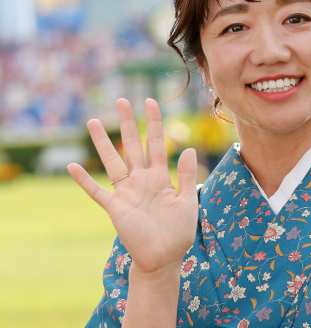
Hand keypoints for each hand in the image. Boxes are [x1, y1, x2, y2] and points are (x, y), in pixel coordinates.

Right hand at [67, 98, 197, 273]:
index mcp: (160, 177)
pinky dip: (85, 180)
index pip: (157, 144)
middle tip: (122, 101)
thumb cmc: (178, 232)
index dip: (154, 124)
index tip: (150, 102)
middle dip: (127, 124)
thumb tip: (189, 149)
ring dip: (102, 143)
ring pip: (112, 161)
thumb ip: (187, 176)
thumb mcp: (188, 202)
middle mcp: (141, 180)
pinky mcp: (115, 208)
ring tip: (94, 121)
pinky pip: (97, 192)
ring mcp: (126, 192)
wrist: (164, 258)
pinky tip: (73, 166)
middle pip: (132, 146)